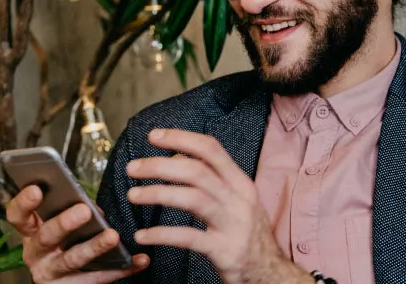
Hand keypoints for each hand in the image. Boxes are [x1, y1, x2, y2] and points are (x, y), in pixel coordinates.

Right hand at [6, 185, 149, 282]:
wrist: (63, 283)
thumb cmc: (64, 244)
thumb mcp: (57, 229)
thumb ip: (68, 212)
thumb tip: (95, 209)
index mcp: (30, 231)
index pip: (18, 215)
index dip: (24, 202)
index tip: (37, 189)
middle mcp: (36, 253)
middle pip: (46, 237)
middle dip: (64, 223)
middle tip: (84, 210)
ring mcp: (51, 273)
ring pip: (72, 260)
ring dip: (94, 247)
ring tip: (112, 236)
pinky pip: (97, 278)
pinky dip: (121, 269)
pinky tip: (138, 260)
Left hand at [125, 129, 309, 283]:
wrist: (272, 272)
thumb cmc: (248, 234)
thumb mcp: (238, 201)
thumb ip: (212, 179)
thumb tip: (177, 157)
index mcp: (240, 183)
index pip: (210, 149)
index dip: (180, 138)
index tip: (153, 136)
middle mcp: (238, 200)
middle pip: (196, 171)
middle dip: (159, 165)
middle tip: (133, 168)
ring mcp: (233, 225)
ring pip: (192, 199)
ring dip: (157, 194)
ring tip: (133, 196)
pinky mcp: (224, 250)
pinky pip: (188, 238)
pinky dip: (161, 234)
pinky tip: (143, 236)